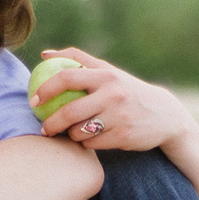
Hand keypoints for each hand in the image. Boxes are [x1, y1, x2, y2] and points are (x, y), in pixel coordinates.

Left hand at [33, 50, 192, 153]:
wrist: (165, 115)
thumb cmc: (127, 90)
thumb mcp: (109, 71)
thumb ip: (78, 60)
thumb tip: (45, 55)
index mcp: (106, 75)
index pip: (67, 77)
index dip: (45, 90)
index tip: (34, 101)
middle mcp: (112, 94)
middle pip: (69, 111)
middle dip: (50, 123)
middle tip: (43, 128)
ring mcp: (118, 117)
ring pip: (78, 131)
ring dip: (70, 134)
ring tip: (72, 132)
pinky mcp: (123, 136)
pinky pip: (92, 144)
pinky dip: (86, 143)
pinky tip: (89, 139)